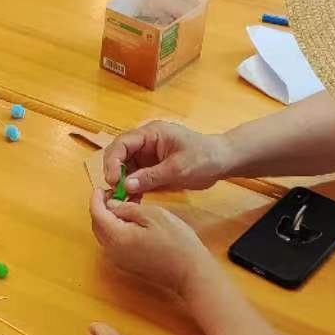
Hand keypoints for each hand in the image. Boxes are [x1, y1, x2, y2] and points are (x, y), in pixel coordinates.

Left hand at [88, 190, 218, 302]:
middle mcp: (112, 251)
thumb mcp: (153, 215)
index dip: (97, 198)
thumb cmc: (176, 241)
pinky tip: (131, 222)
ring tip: (126, 205)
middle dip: (102, 208)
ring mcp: (119, 260)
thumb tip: (111, 205)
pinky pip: (114, 243)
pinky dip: (117, 230)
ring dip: (110, 219)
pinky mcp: (127, 265)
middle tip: (116, 194)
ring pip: (105, 234)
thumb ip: (127, 208)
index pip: (96, 213)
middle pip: (97, 225)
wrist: (190, 272)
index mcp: (116, 237)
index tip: (103, 187)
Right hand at [102, 120, 230, 197]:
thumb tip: (125, 185)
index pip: (122, 143)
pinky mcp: (151, 168)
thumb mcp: (178, 168)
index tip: (112, 180)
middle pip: (119, 155)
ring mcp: (147, 156)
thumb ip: (151, 176)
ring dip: (122, 184)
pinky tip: (132, 201)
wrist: (222, 162)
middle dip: (114, 173)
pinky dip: (132, 189)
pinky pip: (135, 178)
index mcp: (151, 133)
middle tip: (115, 193)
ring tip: (122, 200)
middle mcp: (145, 143)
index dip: (113, 161)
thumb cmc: (204, 157)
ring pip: (124, 168)